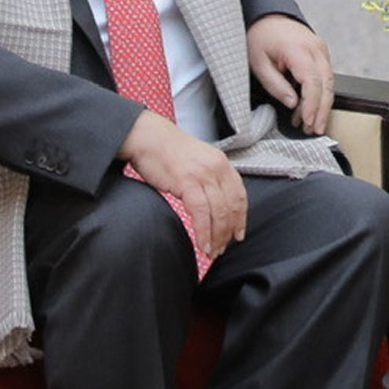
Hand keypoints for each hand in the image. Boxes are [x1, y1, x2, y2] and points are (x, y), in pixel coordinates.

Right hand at [123, 106, 248, 252]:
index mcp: (222, 163)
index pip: (240, 195)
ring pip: (218, 213)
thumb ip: (209, 179)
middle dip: (228, 232)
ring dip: (217, 237)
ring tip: (211, 251)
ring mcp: (203, 174)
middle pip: (231, 207)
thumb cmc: (167, 151)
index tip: (238, 234)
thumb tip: (213, 205)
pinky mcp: (187, 181)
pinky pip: (201, 213)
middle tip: (222, 248)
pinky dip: (203, 232)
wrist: (148, 137)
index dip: (240, 218)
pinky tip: (202, 243)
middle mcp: (217, 168)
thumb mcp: (197, 162)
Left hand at [246, 14, 336, 132]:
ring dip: (321, 105)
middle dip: (322, 111)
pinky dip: (319, 94)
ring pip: (329, 83)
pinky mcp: (321, 53)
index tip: (308, 122)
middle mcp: (316, 49)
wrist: (267, 15)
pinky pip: (325, 77)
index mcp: (299, 50)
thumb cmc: (261, 36)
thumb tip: (293, 103)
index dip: (312, 106)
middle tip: (315, 130)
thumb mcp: (259, 63)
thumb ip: (276, 85)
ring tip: (310, 124)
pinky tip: (308, 108)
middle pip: (327, 85)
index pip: (313, 83)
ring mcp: (321, 50)